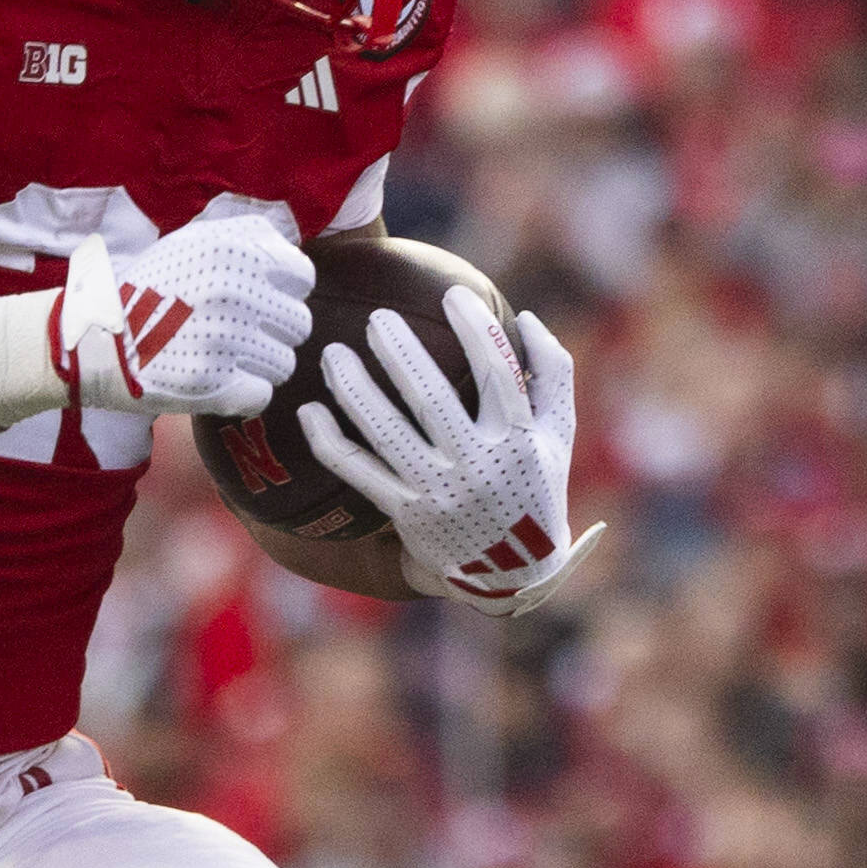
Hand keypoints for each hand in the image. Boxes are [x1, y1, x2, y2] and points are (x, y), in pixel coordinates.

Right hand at [40, 199, 315, 422]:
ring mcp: (225, 338)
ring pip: (284, 363)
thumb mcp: (190, 242)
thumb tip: (293, 250)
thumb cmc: (147, 291)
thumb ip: (245, 238)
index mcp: (232, 250)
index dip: (283, 293)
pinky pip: (262, 395)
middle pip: (298, 324)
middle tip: (236, 335)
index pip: (302, 278)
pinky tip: (216, 381)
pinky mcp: (214, 382)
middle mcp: (234, 291)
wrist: (93, 340)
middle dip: (272, 332)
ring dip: (258, 366)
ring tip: (222, 358)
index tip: (258, 302)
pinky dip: (243, 394)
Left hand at [294, 298, 599, 604]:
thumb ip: (552, 373)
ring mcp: (438, 492)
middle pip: (432, 400)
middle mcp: (477, 467)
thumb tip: (525, 317)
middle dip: (400, 353)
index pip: (498, 374)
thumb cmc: (534, 486)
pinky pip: (358, 472)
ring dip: (354, 389)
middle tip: (377, 319)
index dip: (475, 330)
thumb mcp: (558, 435)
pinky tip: (308, 410)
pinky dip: (329, 442)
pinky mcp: (405, 513)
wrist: (512, 573)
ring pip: (386, 433)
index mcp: (518, 441)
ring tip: (331, 353)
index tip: (453, 294)